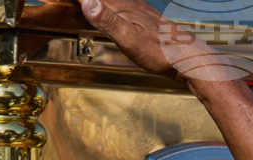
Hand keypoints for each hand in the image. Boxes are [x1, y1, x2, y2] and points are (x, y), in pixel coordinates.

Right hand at [77, 0, 223, 83]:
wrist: (188, 59)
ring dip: (98, 5)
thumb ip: (108, 20)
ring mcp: (139, 12)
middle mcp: (131, 5)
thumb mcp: (129, 39)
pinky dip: (109, 10)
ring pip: (112, 3)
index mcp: (124, 7)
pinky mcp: (144, 21)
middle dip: (86, 2)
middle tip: (70, 4)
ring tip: (86, 7)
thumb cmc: (161, 52)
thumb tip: (87, 1)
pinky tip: (111, 16)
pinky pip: (120, 9)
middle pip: (102, 0)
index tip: (64, 1)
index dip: (80, 0)